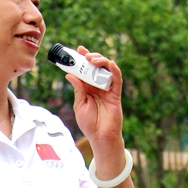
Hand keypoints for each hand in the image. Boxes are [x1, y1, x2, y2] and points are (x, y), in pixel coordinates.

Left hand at [69, 47, 124, 161]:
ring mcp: (107, 89)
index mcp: (88, 88)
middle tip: (84, 54)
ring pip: (107, 70)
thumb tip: (70, 75)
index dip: (83, 59)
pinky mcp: (116, 94)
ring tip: (92, 59)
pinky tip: (109, 64)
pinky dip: (114, 70)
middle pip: (96, 67)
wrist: (100, 137)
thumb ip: (78, 89)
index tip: (78, 50)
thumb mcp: (79, 105)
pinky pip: (117, 79)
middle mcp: (98, 86)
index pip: (85, 70)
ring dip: (101, 61)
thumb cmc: (89, 124)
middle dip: (91, 57)